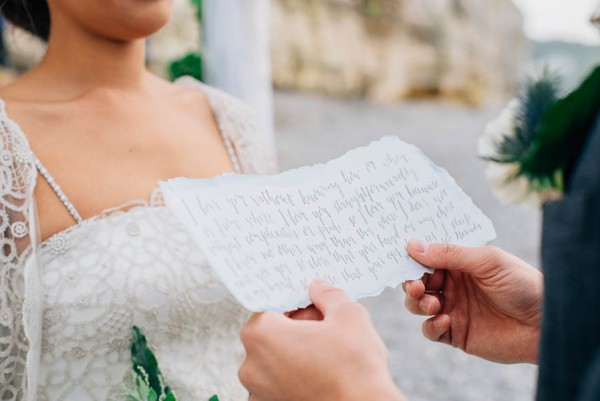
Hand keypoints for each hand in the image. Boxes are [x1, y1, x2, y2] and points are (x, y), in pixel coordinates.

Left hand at [239, 280, 404, 400]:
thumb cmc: (354, 368)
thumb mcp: (348, 315)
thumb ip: (328, 295)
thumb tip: (318, 288)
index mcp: (261, 335)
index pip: (271, 305)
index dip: (296, 302)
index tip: (313, 303)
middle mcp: (251, 365)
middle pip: (271, 332)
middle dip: (298, 326)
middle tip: (327, 327)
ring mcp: (259, 391)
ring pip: (276, 358)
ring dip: (298, 351)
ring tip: (328, 352)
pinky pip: (280, 381)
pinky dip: (297, 374)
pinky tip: (322, 373)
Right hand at [404, 240, 542, 363]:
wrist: (546, 324)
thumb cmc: (522, 285)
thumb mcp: (486, 261)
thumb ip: (449, 253)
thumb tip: (413, 245)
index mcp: (459, 264)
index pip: (426, 258)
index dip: (413, 258)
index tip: (403, 258)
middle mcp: (452, 285)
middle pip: (417, 282)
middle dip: (411, 283)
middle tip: (416, 285)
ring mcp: (453, 309)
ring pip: (418, 305)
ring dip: (417, 303)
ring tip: (433, 303)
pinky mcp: (456, 333)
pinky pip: (430, 330)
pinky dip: (430, 326)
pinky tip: (444, 320)